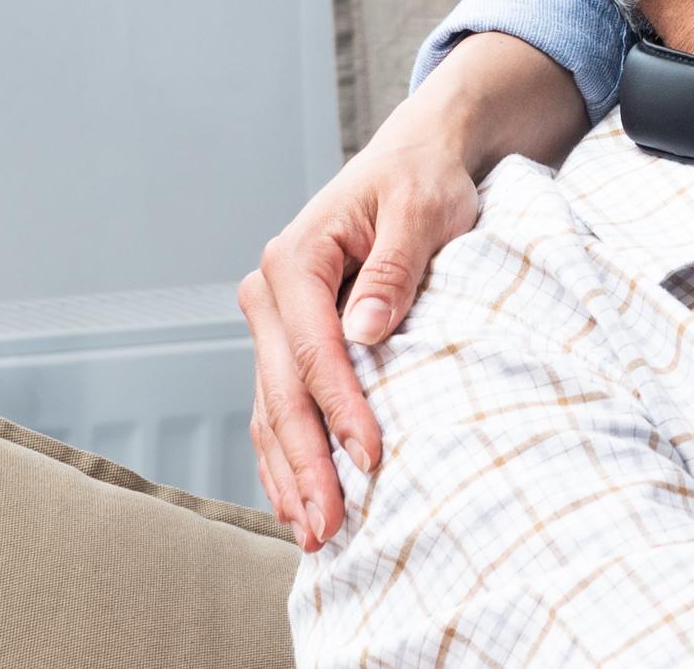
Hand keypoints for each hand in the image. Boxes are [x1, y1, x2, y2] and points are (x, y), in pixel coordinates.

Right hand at [238, 34, 585, 546]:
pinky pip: (280, 407)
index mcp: (293, 260)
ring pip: (272, 411)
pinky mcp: (289, 342)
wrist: (416, 159)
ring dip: (289, 474)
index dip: (341, 409)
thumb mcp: (422, 209)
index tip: (370, 459)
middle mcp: (269, 294)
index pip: (313, 351)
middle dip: (304, 464)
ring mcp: (274, 322)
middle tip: (327, 528)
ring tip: (312, 534)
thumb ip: (394, 266)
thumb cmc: (424, 180)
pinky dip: (287, 456)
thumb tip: (365, 329)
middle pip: (281, 394)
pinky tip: (298, 500)